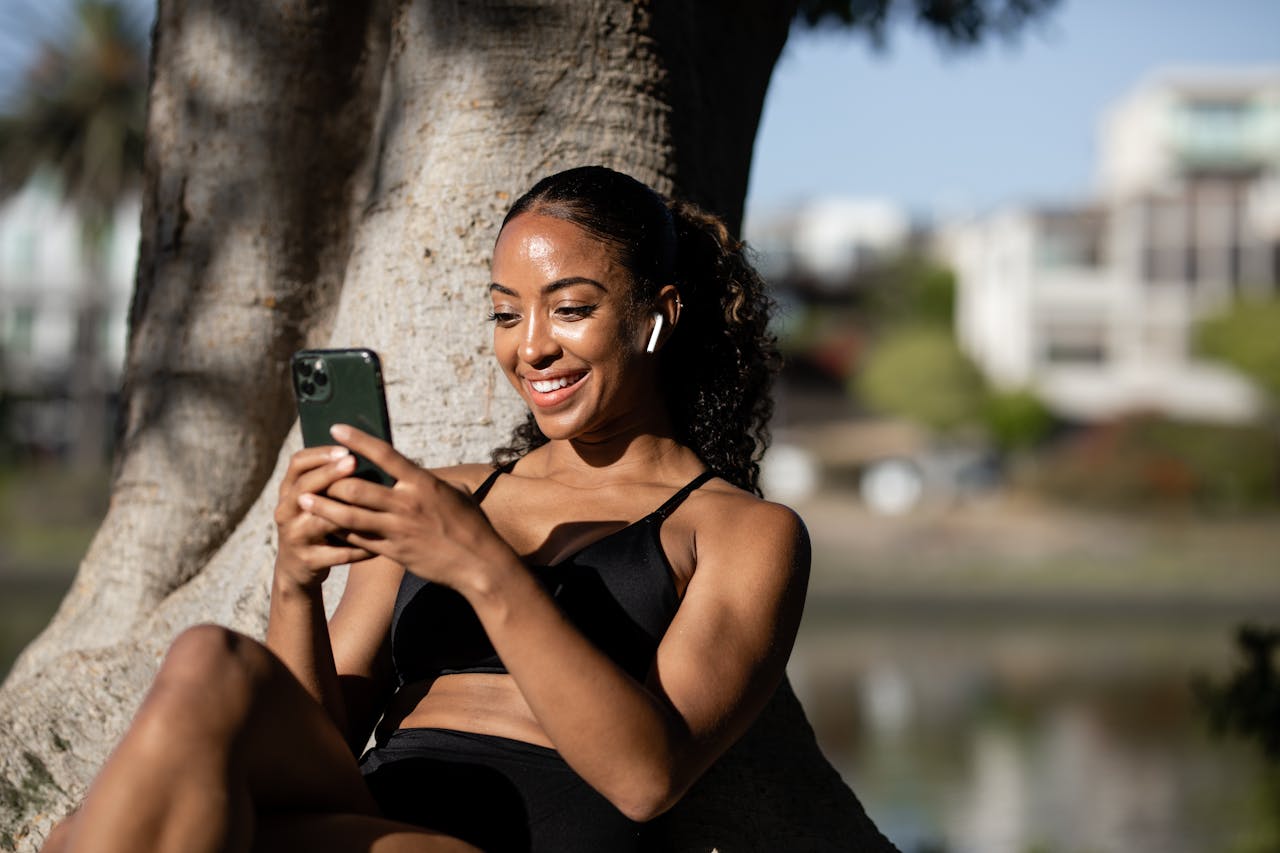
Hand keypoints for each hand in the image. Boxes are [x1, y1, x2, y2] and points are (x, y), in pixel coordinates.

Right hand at [273, 444, 377, 588]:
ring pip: (320, 520)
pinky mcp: (308, 561)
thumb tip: (367, 454)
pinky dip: (361, 547)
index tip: (345, 448)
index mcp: (288, 491)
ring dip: (347, 510)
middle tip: (353, 461)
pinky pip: (339, 553)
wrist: (296, 569)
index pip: (297, 464)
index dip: (320, 454)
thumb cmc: (314, 524)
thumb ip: (331, 481)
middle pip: (304, 487)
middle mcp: (286, 511)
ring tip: (372, 502)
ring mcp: (294, 537)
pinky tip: (382, 541)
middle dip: (329, 473)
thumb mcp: (315, 501)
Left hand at [297, 425, 513, 590]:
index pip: (384, 454)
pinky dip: (340, 532)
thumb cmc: (473, 526)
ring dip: (323, 507)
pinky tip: (326, 528)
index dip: (358, 440)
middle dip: (331, 480)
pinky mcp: (394, 552)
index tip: (336, 429)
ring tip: (303, 500)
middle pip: (356, 486)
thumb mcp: (457, 495)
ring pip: (349, 515)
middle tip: (315, 474)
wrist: (480, 564)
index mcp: (423, 483)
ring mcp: (398, 529)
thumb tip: (419, 473)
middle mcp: (407, 503)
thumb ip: (433, 482)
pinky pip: (358, 540)